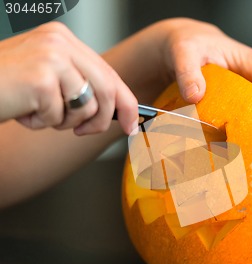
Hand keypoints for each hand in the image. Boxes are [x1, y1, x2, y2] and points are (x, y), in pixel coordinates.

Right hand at [0, 22, 137, 134]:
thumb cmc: (4, 86)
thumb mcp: (47, 79)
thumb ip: (79, 85)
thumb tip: (119, 110)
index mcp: (64, 39)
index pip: (109, 73)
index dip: (126, 102)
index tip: (133, 123)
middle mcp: (60, 42)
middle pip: (107, 90)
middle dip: (102, 120)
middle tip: (84, 132)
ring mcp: (51, 58)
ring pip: (87, 106)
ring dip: (65, 122)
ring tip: (39, 112)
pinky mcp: (40, 79)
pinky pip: (60, 116)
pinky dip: (42, 123)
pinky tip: (22, 111)